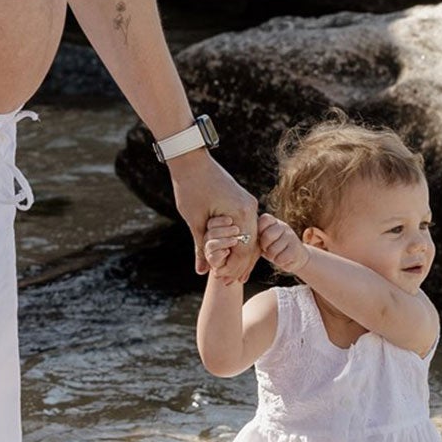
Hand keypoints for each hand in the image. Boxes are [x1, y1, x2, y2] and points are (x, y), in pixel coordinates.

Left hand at [168, 153, 259, 280]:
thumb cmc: (190, 187)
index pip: (245, 250)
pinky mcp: (242, 200)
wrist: (190, 159)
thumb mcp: (194, 220)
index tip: (222, 281)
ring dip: (240, 253)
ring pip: (250, 235)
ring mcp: (248, 203)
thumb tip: (201, 271)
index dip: (234, 268)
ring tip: (230, 271)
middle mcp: (250, 208)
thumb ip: (201, 247)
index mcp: (241, 213)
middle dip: (239, 264)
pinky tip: (230, 251)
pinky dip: (239, 239)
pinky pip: (245, 225)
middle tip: (228, 282)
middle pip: (251, 244)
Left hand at [256, 213, 310, 275]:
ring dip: (272, 256)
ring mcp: (291, 237)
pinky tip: (282, 259)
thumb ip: (255, 234)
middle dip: (265, 246)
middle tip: (267, 249)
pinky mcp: (296, 249)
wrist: (295, 257)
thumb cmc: (273, 247)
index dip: (259, 231)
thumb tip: (238, 234)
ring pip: (274, 249)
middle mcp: (283, 226)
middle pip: (268, 235)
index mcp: (273, 221)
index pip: (264, 220)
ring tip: (275, 254)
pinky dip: (279, 261)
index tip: (260, 239)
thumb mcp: (263, 238)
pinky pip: (282, 258)